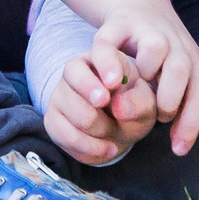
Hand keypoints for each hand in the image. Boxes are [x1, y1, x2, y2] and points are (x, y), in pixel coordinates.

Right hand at [46, 41, 159, 165]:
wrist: (118, 129)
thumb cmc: (131, 107)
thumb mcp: (146, 104)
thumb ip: (140, 101)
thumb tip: (120, 107)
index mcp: (102, 56)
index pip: (99, 51)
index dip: (106, 65)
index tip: (115, 83)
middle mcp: (75, 69)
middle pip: (76, 78)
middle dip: (101, 106)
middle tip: (115, 119)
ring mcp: (60, 93)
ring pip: (74, 112)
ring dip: (100, 131)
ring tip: (113, 132)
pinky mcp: (52, 118)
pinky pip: (65, 135)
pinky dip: (89, 147)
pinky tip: (105, 148)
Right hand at [52, 0, 198, 160]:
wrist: (139, 1)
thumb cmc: (159, 54)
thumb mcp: (176, 75)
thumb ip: (179, 105)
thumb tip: (178, 146)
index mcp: (192, 61)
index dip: (191, 123)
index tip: (178, 150)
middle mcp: (174, 44)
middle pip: (183, 68)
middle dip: (170, 98)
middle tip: (155, 115)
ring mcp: (147, 30)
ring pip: (155, 48)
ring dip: (147, 73)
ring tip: (134, 91)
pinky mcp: (118, 23)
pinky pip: (112, 40)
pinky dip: (109, 61)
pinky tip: (109, 82)